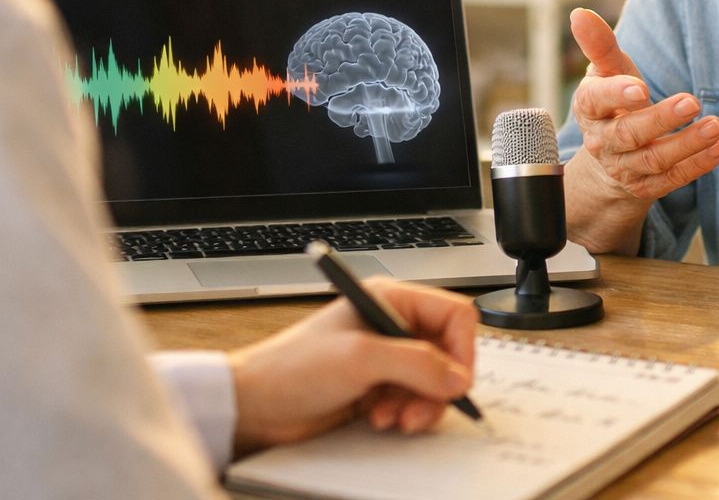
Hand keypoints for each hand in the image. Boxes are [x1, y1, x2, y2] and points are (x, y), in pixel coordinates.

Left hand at [227, 278, 477, 454]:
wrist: (257, 405)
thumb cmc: (293, 367)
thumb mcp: (361, 359)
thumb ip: (416, 364)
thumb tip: (458, 377)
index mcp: (391, 300)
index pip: (453, 315)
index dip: (461, 348)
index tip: (456, 381)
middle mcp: (393, 326)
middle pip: (448, 353)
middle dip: (438, 385)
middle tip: (421, 407)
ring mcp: (387, 359)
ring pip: (434, 382)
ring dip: (420, 404)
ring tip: (394, 417)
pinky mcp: (379, 388)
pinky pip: (415, 401)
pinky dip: (406, 414)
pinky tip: (381, 418)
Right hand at [569, 7, 718, 200]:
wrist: (612, 154)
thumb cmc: (613, 100)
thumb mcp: (607, 71)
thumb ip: (600, 44)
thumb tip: (580, 14)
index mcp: (590, 107)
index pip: (597, 100)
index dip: (617, 95)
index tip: (641, 87)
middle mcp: (603, 141)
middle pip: (630, 133)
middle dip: (662, 119)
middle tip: (693, 102)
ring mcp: (624, 167)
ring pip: (655, 159)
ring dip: (688, 144)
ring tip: (716, 126)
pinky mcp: (646, 187)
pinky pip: (672, 179)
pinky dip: (698, 165)